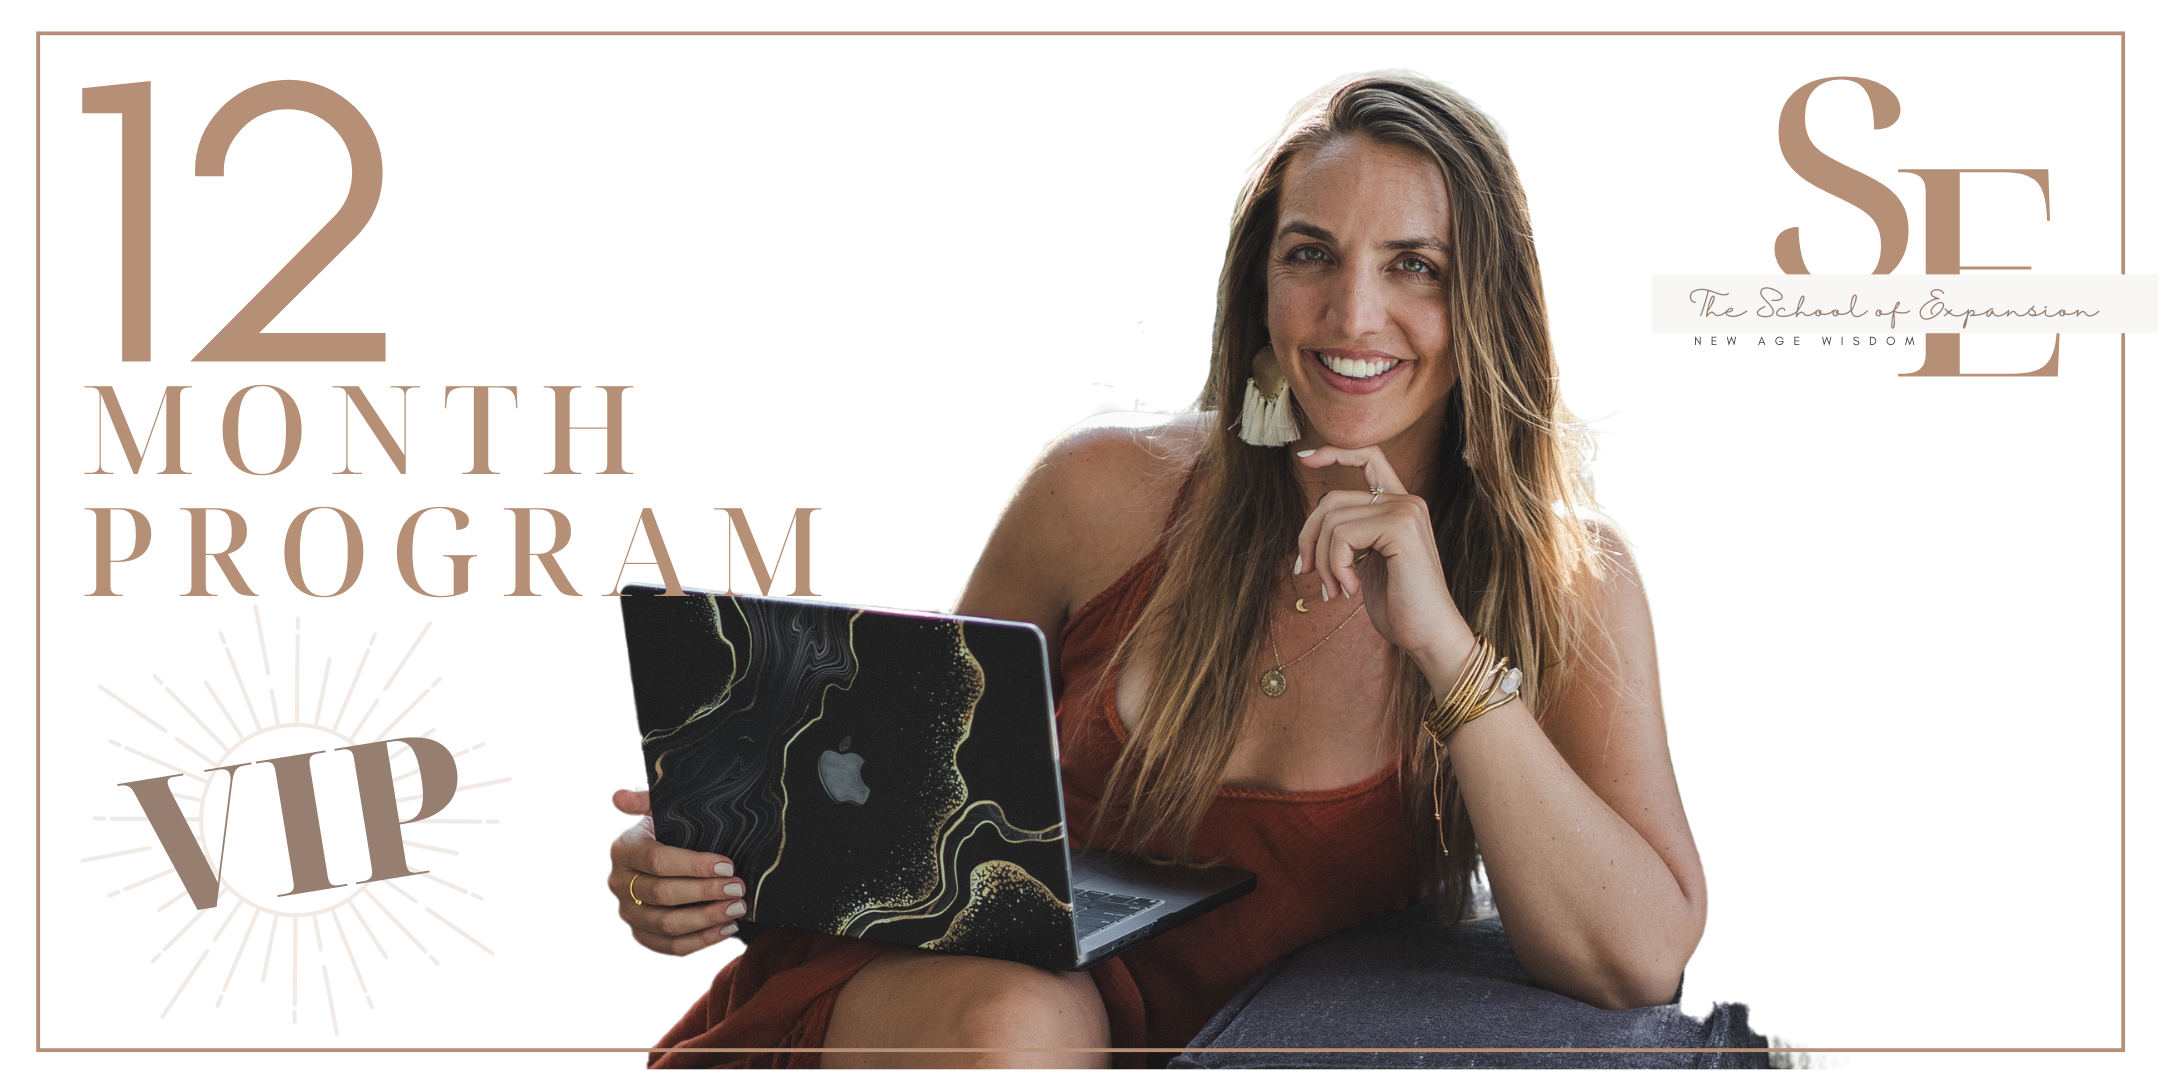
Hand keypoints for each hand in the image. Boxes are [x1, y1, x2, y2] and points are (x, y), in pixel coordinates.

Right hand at [608, 788, 748, 956]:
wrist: (673, 852)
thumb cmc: (672, 828)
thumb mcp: (663, 808)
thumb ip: (647, 798)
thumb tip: (619, 797)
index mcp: (623, 849)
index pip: (658, 861)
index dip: (694, 866)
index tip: (728, 865)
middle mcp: (619, 883)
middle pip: (663, 894)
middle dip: (705, 892)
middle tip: (738, 888)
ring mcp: (629, 912)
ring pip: (668, 924)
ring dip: (707, 919)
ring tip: (737, 909)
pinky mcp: (642, 935)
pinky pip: (672, 947)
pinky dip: (702, 940)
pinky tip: (727, 928)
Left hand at [1293, 444, 1473, 670]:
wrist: (1428, 635)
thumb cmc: (1398, 606)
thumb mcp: (1366, 564)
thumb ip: (1349, 537)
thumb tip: (1308, 530)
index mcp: (1400, 507)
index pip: (1368, 457)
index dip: (1335, 453)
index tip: (1305, 459)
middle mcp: (1406, 501)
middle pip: (1332, 499)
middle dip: (1307, 538)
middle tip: (1306, 573)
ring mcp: (1406, 511)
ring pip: (1332, 520)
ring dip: (1321, 562)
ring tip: (1334, 590)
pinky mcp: (1401, 528)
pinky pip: (1342, 536)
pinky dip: (1335, 567)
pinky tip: (1350, 590)